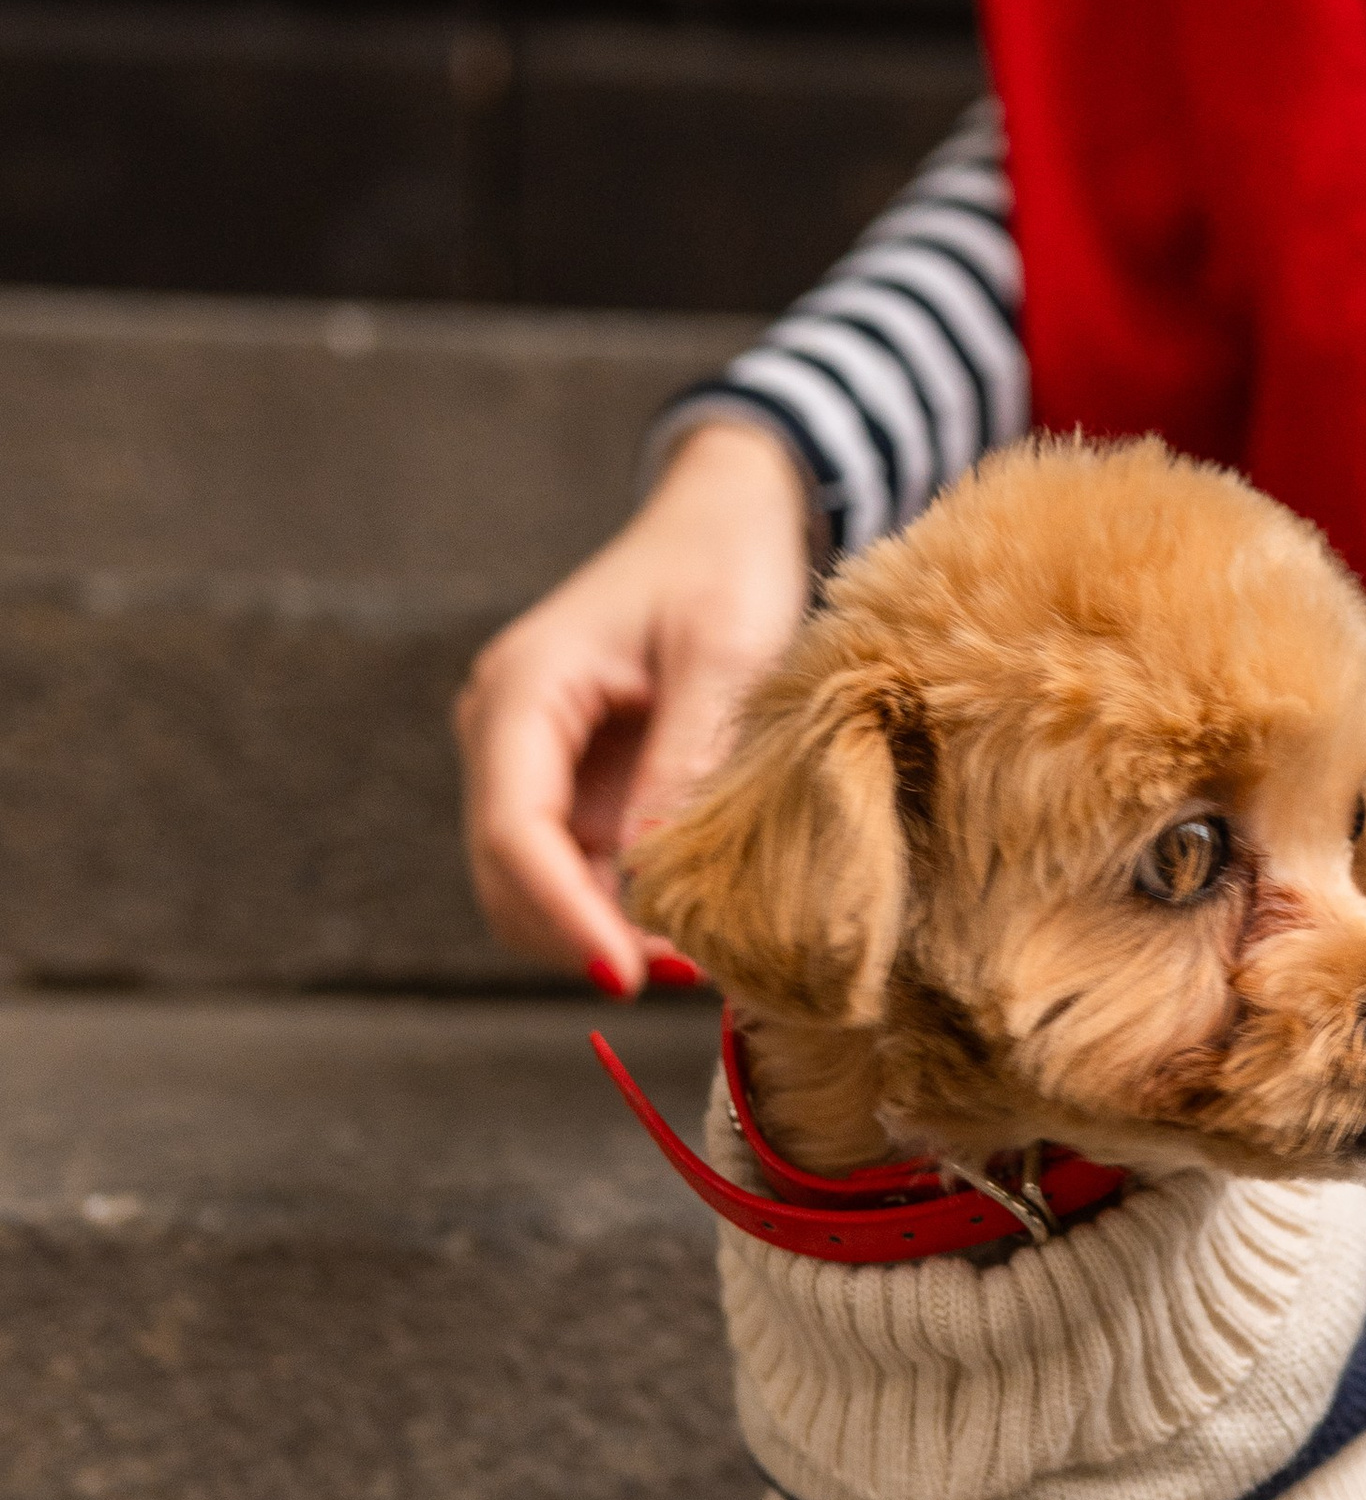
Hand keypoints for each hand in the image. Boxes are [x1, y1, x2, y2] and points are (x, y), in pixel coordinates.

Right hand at [455, 417, 814, 992]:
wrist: (723, 523)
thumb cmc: (724, 567)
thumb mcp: (724, 653)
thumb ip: (687, 758)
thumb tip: (654, 879)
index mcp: (523, 690)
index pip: (514, 830)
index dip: (563, 913)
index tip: (627, 974)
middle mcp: (506, 734)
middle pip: (509, 876)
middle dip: (583, 934)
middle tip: (690, 976)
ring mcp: (534, 766)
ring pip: (536, 888)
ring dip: (603, 931)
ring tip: (702, 957)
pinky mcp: (573, 788)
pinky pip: (580, 871)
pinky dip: (623, 909)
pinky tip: (693, 924)